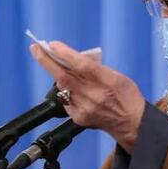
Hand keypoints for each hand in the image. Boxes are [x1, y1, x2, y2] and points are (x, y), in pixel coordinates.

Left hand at [30, 41, 145, 153]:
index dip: (65, 54)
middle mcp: (94, 95)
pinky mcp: (79, 117)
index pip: (82, 65)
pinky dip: (65, 91)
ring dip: (55, 74)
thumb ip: (96, 69)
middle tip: (35, 49)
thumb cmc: (127, 97)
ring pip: (62, 88)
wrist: (132, 123)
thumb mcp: (118, 76)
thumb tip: (74, 60)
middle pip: (64, 77)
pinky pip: (66, 100)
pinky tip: (69, 87)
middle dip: (46, 61)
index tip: (53, 45)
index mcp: (107, 81)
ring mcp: (85, 108)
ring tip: (50, 62)